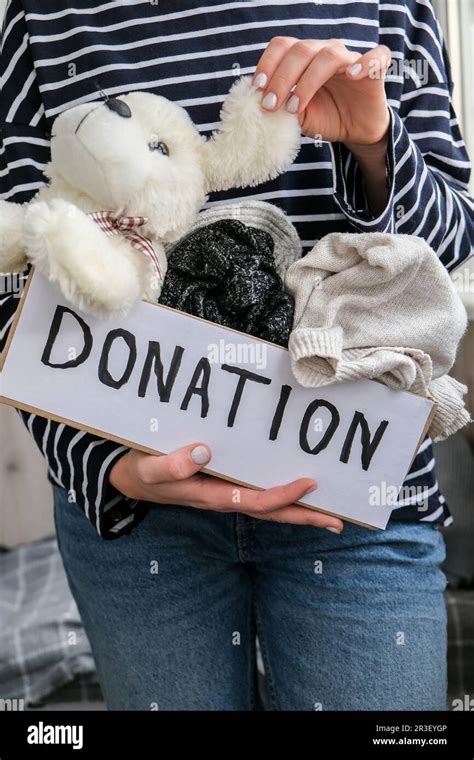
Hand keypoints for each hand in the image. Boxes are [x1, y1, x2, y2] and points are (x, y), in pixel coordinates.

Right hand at [109, 443, 343, 530]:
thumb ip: (171, 464)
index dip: (283, 495)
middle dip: (304, 516)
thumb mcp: (150, 468)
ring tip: (329, 513)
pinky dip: (281, 494)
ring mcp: (226, 493)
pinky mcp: (225, 485)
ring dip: (298, 509)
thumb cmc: (143, 472)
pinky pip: (259, 493)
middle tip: (338, 521)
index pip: (256, 500)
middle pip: (271, 512)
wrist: (132, 478)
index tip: (309, 483)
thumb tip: (203, 453)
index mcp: (211, 496)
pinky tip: (296, 489)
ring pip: (268, 506)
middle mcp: (225, 498)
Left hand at [253, 37, 390, 147]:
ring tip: (296, 107)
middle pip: (301, 50)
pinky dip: (364, 63)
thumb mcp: (298, 116)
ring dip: (307, 82)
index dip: (268, 64)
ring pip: (328, 56)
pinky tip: (352, 75)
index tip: (257, 88)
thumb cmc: (326, 118)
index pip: (282, 47)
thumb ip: (282, 107)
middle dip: (281, 79)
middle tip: (270, 106)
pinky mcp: (375, 70)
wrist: (355, 131)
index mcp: (304, 58)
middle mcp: (325, 52)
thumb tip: (261, 103)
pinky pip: (376, 56)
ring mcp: (350, 58)